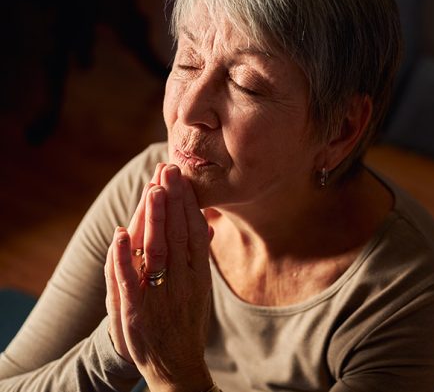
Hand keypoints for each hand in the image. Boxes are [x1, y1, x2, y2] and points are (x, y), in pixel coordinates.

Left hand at [106, 164, 213, 390]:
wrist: (175, 368)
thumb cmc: (185, 323)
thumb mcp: (201, 291)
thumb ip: (199, 258)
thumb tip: (206, 226)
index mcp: (198, 276)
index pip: (193, 232)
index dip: (187, 203)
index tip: (180, 177)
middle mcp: (182, 283)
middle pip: (177, 235)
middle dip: (171, 201)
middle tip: (168, 170)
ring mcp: (159, 297)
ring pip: (157, 252)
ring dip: (153, 219)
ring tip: (152, 189)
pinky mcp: (136, 313)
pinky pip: (129, 282)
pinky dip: (124, 257)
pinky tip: (121, 233)